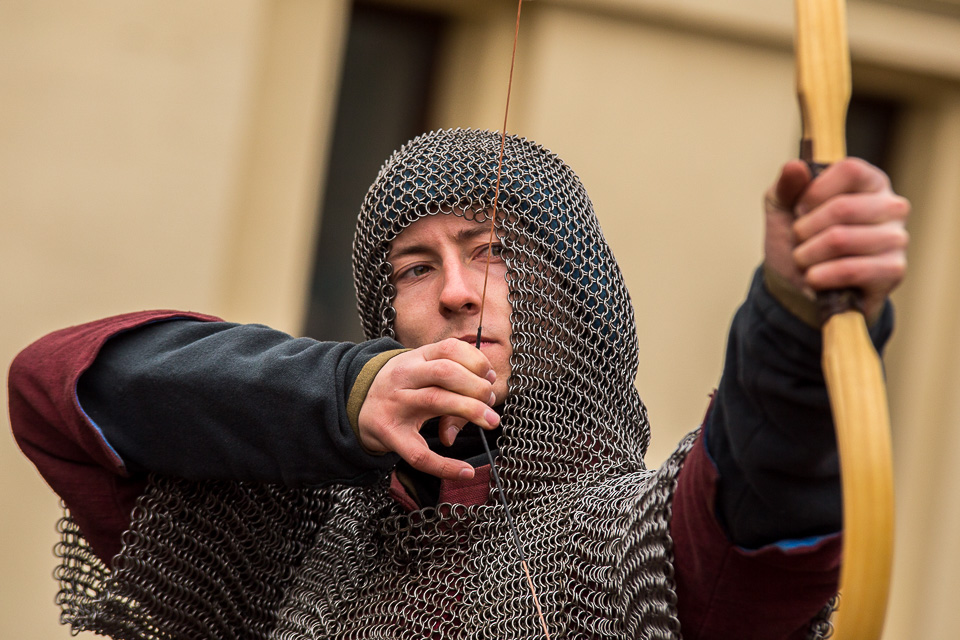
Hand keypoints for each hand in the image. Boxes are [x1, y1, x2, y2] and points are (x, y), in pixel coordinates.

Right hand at [357, 338, 499, 480]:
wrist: (354, 404)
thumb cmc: (399, 387)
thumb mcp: (419, 371)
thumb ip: (451, 376)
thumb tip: (486, 394)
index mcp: (414, 358)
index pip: (449, 349)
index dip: (476, 361)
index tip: (490, 377)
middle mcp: (404, 378)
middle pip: (446, 372)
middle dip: (476, 386)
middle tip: (491, 402)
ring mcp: (395, 405)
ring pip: (436, 401)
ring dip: (470, 410)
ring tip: (491, 421)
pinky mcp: (390, 435)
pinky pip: (420, 453)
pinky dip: (445, 465)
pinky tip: (465, 471)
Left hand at [764, 158, 909, 320]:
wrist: (798, 289)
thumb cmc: (797, 242)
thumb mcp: (782, 209)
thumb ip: (786, 186)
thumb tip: (795, 166)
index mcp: (870, 182)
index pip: (850, 170)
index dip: (814, 192)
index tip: (799, 210)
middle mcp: (891, 206)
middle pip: (843, 207)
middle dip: (804, 229)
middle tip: (798, 241)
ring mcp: (897, 238)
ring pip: (841, 239)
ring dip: (807, 255)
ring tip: (804, 261)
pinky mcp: (893, 270)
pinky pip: (851, 270)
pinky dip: (820, 276)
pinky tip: (813, 278)